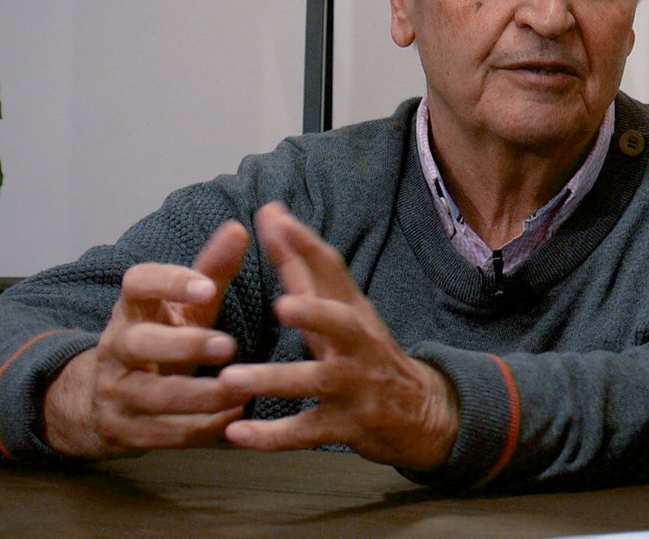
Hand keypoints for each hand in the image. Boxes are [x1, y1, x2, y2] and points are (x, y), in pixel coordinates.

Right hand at [42, 221, 250, 456]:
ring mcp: (117, 391)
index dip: (169, 282)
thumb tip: (238, 227)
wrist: (108, 398)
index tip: (208, 287)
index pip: (137, 283)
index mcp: (132, 307)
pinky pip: (164, 433)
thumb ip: (211, 270)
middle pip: (139, 344)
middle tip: (229, 346)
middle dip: (184, 345)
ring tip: (242, 387)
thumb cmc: (162, 338)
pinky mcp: (126, 430)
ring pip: (155, 396)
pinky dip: (202, 427)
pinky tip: (234, 415)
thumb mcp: (185, 306)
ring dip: (202, 395)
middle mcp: (116, 347)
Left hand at [217, 202, 459, 470]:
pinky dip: (271, 437)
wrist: (419, 413)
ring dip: (274, 380)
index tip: (274, 218)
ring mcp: (353, 386)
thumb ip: (300, 264)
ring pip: (316, 382)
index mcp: (351, 309)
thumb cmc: (362, 351)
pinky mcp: (345, 426)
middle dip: (314, 314)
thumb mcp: (338, 307)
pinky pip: (306, 432)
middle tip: (281, 306)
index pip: (333, 270)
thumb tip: (270, 211)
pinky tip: (236, 434)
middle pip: (341, 324)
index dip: (305, 244)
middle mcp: (357, 344)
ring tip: (229, 380)